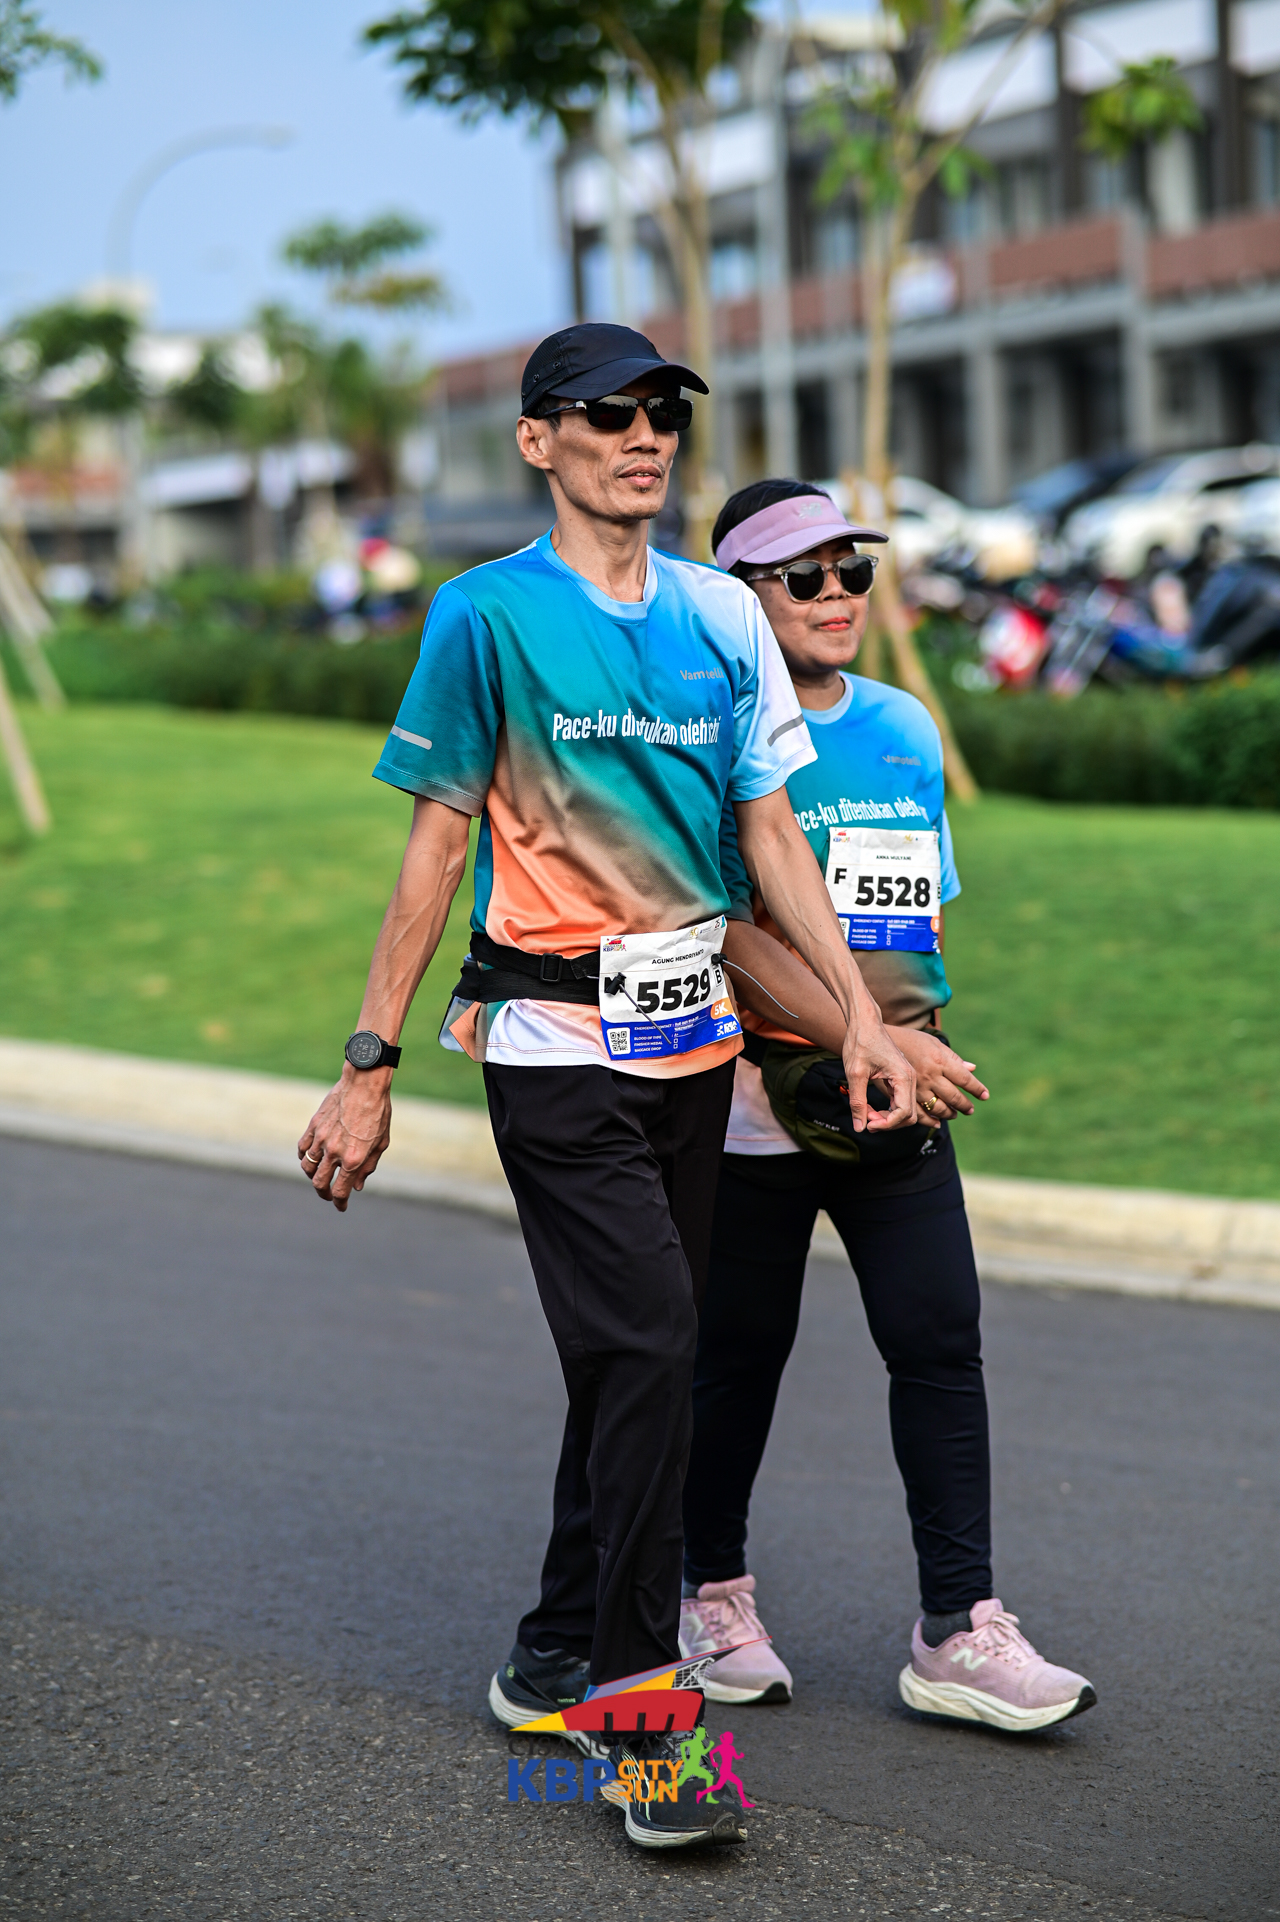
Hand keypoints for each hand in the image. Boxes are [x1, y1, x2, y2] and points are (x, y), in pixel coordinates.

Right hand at [297, 1068, 391, 1212]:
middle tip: (329, 1195)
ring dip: (313, 1176)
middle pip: (320, 1184)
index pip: (341, 1191)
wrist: (364, 1084)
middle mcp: (334, 1152)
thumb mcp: (381, 1143)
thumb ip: (368, 1167)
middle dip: (324, 1194)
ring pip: (308, 1168)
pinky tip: (312, 1159)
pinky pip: (302, 1149)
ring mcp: (321, 1139)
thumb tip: (357, 1187)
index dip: (340, 1203)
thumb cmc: (378, 1113)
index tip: (341, 1206)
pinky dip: (305, 1158)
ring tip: (321, 1176)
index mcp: (353, 1159)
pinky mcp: (313, 1126)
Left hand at [842, 1021, 915, 1132]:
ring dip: (887, 1118)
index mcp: (903, 1077)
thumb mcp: (855, 1073)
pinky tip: (870, 1107)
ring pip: (905, 1111)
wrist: (864, 1023)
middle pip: (908, 1116)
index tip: (867, 1123)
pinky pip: (900, 1103)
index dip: (886, 1124)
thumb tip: (860, 1128)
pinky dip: (887, 1110)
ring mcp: (907, 1080)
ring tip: (866, 1112)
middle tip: (865, 1118)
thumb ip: (858, 1102)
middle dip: (887, 1123)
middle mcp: (910, 1080)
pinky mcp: (901, 1080)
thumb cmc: (860, 1043)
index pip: (903, 1113)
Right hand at [887, 1027, 988, 1128]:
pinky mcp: (902, 1094)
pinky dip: (930, 1120)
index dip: (977, 1089)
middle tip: (970, 1110)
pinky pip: (919, 1113)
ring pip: (938, 1108)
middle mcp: (930, 1075)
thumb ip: (953, 1057)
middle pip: (953, 1096)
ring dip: (949, 1114)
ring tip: (954, 1114)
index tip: (985, 1096)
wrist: (879, 1040)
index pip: (965, 1079)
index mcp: (939, 1060)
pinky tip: (936, 1122)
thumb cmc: (909, 1039)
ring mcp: (916, 1087)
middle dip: (965, 1105)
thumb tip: (972, 1069)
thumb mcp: (933, 1043)